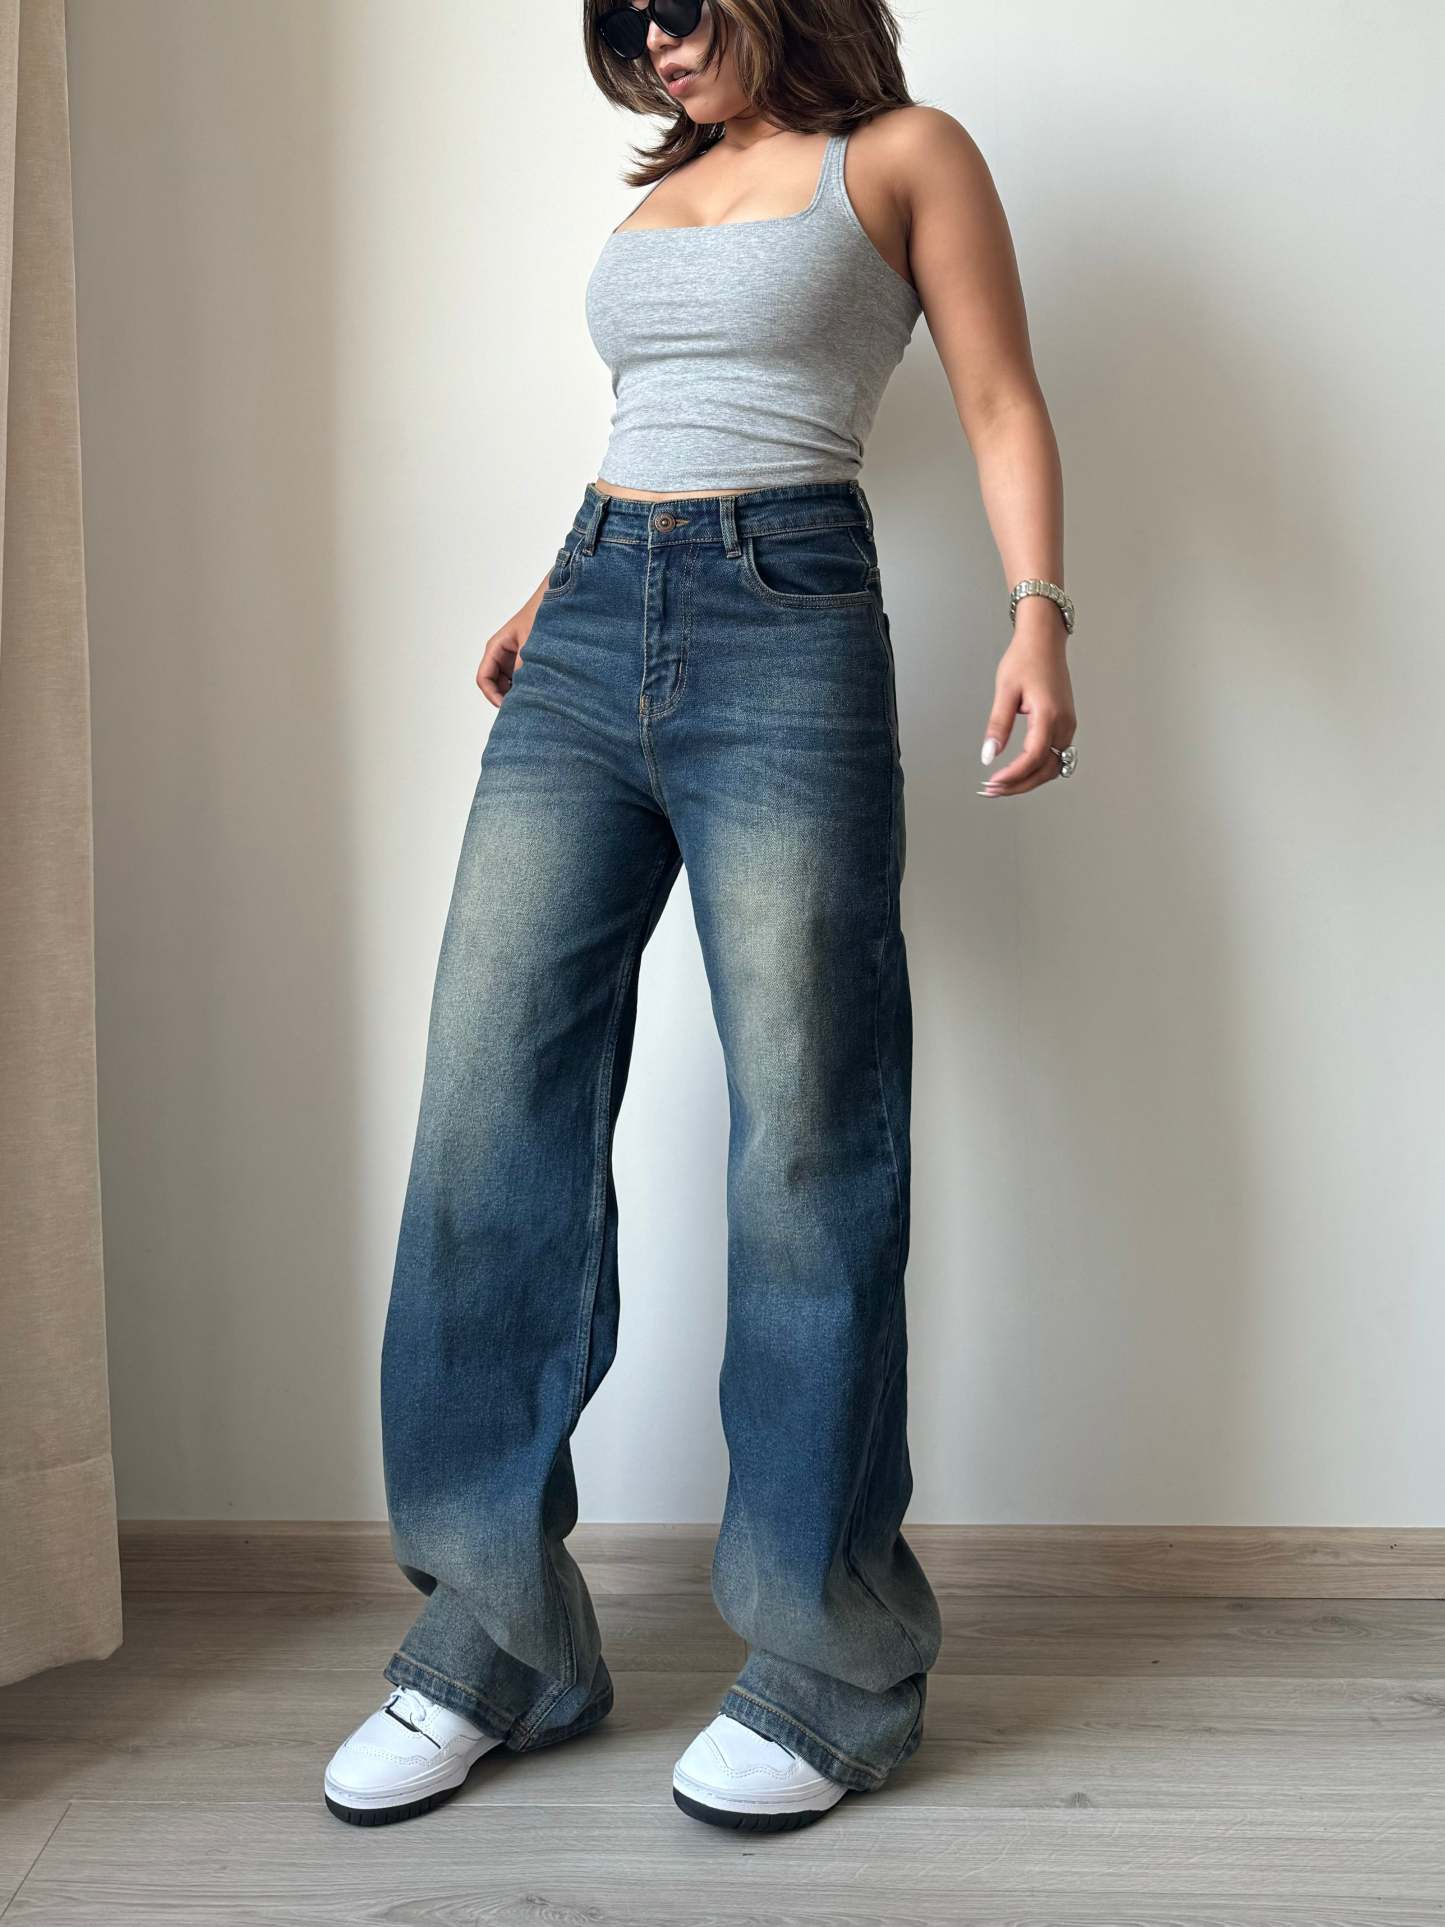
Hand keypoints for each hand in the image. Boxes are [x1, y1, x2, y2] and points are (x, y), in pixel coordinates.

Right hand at [476, 604, 536, 707]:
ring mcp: (512, 659)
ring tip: (534, 700)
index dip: (493, 696)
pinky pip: (520, 680)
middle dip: (506, 698)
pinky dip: (526, 688)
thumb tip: (522, 693)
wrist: (555, 601)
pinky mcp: (524, 662)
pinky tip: (540, 691)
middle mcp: (500, 655)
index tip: (508, 707)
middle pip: (495, 686)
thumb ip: (523, 668)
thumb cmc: (540, 616)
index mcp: (495, 648)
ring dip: (517, 694)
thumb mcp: (530, 645)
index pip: (484, 679)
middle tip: (524, 708)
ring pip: (507, 685)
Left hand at [977, 612, 1075, 797]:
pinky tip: (1018, 771)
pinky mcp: (1065, 724)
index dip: (1013, 775)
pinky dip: (1037, 769)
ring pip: (1052, 766)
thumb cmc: (1025, 659)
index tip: (993, 782)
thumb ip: (998, 726)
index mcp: (1049, 714)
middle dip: (1019, 785)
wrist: (1044, 640)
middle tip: (991, 790)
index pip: (1033, 757)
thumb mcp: (1005, 691)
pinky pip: (1054, 756)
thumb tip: (989, 755)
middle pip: (1045, 769)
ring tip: (1001, 785)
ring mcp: (1067, 725)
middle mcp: (1063, 723)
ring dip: (1028, 780)